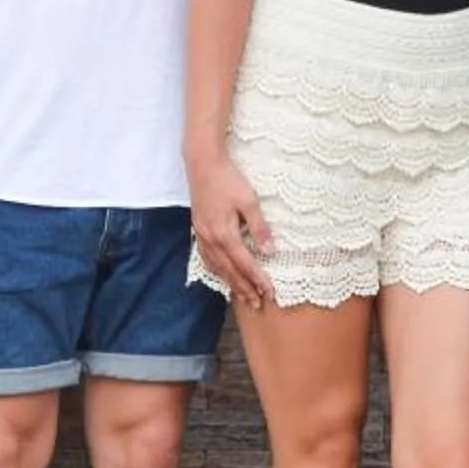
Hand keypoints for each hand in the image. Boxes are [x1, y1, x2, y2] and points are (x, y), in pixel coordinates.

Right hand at [190, 152, 277, 311]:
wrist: (202, 164)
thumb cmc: (228, 179)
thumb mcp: (249, 201)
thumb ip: (260, 227)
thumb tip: (269, 251)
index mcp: (225, 234)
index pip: (245, 264)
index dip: (258, 280)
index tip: (270, 293)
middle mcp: (211, 240)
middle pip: (230, 271)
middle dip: (244, 289)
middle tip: (257, 303)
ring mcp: (202, 236)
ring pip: (217, 267)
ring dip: (230, 283)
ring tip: (242, 296)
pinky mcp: (198, 230)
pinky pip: (207, 258)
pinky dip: (216, 270)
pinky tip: (222, 274)